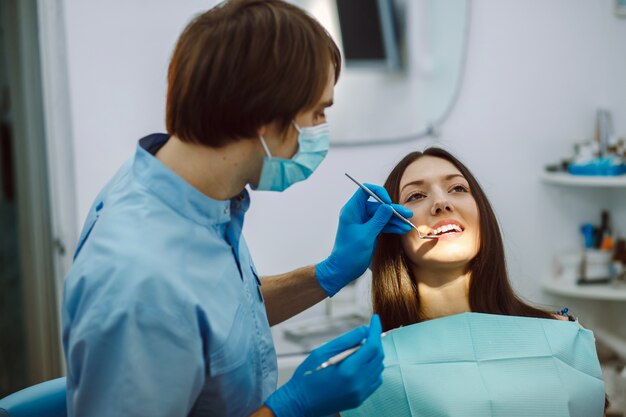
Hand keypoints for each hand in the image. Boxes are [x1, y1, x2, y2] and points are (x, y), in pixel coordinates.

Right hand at [265, 315, 384, 416]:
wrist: (301, 402)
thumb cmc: (309, 375)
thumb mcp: (323, 352)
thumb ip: (346, 340)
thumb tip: (364, 330)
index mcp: (349, 370)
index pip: (372, 346)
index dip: (375, 330)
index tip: (375, 319)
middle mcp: (359, 382)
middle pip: (378, 356)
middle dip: (375, 340)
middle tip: (367, 331)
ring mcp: (361, 393)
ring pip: (379, 367)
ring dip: (374, 354)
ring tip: (360, 348)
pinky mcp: (360, 399)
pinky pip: (375, 380)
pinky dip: (372, 368)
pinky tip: (361, 363)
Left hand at [316, 183, 412, 296]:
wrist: (343, 269)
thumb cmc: (349, 252)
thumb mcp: (366, 235)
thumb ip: (378, 220)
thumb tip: (388, 206)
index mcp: (352, 210)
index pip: (365, 190)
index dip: (378, 193)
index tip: (388, 203)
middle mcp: (358, 213)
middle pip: (378, 205)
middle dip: (393, 210)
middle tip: (408, 215)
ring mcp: (365, 222)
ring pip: (383, 216)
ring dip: (395, 220)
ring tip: (408, 225)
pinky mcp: (370, 231)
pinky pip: (383, 225)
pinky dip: (392, 227)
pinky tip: (402, 229)